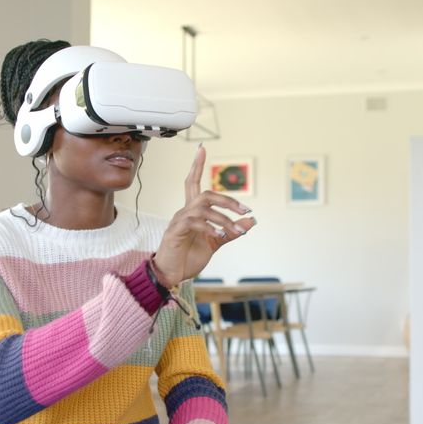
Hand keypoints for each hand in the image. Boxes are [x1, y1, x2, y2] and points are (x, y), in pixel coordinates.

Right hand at [152, 144, 256, 287]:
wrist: (171, 275)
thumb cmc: (188, 257)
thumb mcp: (215, 243)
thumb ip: (232, 231)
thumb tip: (251, 221)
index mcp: (193, 212)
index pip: (193, 183)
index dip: (196, 166)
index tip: (201, 149)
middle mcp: (185, 212)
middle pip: (206, 194)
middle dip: (228, 200)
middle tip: (246, 209)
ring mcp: (179, 220)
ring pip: (204, 207)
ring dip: (224, 218)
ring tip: (237, 231)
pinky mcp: (176, 231)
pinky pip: (195, 222)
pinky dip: (210, 227)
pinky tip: (220, 235)